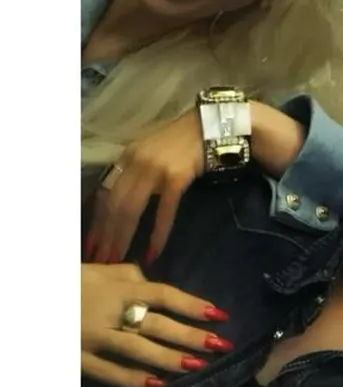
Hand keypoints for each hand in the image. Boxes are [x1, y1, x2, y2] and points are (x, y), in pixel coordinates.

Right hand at [81, 263, 233, 386]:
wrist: (34, 300)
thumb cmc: (71, 282)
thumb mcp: (100, 270)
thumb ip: (130, 274)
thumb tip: (152, 282)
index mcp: (119, 288)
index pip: (163, 295)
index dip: (192, 304)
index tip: (219, 314)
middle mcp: (111, 313)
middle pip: (157, 325)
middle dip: (190, 336)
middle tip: (219, 344)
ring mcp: (94, 338)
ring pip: (137, 350)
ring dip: (170, 359)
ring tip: (197, 364)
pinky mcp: (79, 359)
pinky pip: (109, 372)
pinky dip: (133, 379)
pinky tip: (158, 383)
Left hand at [87, 109, 204, 263]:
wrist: (209, 126)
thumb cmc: (181, 141)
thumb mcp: (150, 151)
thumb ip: (135, 172)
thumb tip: (121, 203)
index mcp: (127, 157)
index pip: (104, 193)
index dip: (96, 220)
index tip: (90, 244)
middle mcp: (135, 162)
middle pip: (114, 204)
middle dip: (105, 235)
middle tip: (100, 260)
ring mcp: (155, 169)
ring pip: (131, 209)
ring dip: (123, 237)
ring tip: (117, 260)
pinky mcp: (176, 178)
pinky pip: (163, 211)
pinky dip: (157, 233)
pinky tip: (153, 252)